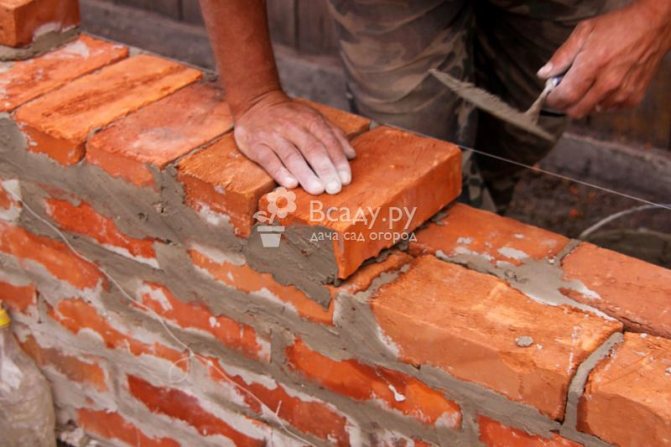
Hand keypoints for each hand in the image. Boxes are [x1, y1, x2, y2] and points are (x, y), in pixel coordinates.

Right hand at [233, 90, 355, 194]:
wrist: (256, 104)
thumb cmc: (290, 117)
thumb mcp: (314, 118)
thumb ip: (334, 135)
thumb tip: (352, 155)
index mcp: (310, 120)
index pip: (328, 141)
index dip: (338, 161)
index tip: (345, 179)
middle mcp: (292, 127)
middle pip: (312, 149)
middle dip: (325, 169)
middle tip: (334, 188)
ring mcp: (273, 136)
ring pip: (291, 156)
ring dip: (305, 174)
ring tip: (317, 189)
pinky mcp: (256, 145)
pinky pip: (269, 160)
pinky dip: (280, 172)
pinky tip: (290, 184)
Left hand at [539, 0, 670, 117]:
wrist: (653, 26)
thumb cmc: (617, 27)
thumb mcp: (584, 32)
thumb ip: (562, 56)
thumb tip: (544, 74)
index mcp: (593, 66)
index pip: (565, 97)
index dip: (553, 100)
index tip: (551, 95)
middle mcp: (608, 83)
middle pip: (576, 111)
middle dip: (566, 104)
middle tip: (566, 91)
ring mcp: (622, 93)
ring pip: (592, 111)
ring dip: (586, 102)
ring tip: (590, 83)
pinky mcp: (634, 97)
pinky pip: (609, 109)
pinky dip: (603, 101)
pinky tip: (606, 85)